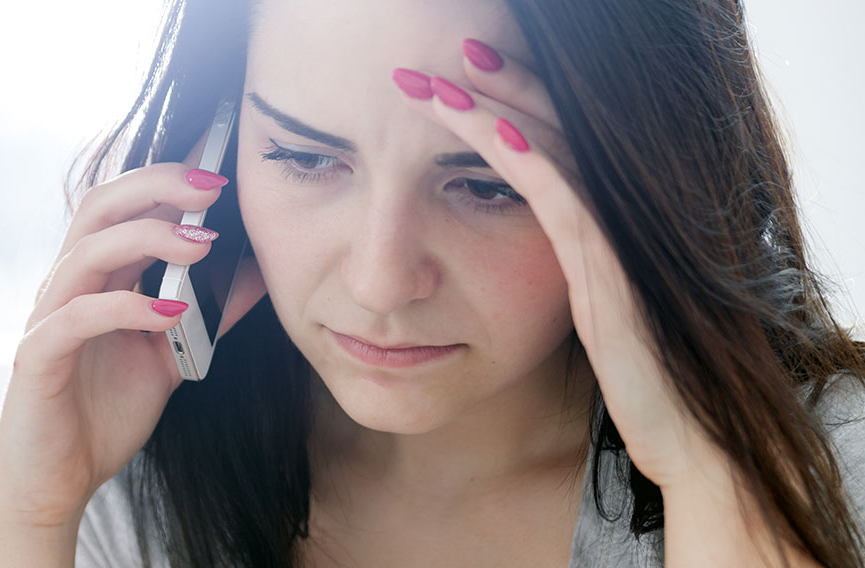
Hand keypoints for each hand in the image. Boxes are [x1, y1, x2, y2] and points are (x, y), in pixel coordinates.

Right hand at [0, 144, 265, 531]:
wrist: (58, 480)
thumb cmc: (105, 414)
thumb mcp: (172, 357)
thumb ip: (207, 316)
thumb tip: (256, 276)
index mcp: (95, 278)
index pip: (123, 206)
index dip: (165, 180)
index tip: (220, 170)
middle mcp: (66, 286)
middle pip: (100, 207)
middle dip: (156, 187)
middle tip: (212, 186)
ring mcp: (47, 318)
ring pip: (88, 252)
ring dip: (148, 239)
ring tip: (203, 245)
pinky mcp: (37, 357)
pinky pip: (77, 317)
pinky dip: (126, 308)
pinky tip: (172, 313)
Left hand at [392, 39, 714, 486]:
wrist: (679, 429)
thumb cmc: (631, 372)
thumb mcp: (582, 306)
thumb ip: (558, 266)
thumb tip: (508, 248)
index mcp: (592, 222)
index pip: (548, 139)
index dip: (505, 102)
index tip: (453, 79)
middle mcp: (606, 217)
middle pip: (551, 127)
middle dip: (501, 85)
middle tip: (452, 50)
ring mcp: (610, 238)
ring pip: (553, 151)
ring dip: (499, 109)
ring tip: (449, 75)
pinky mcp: (607, 269)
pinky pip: (561, 200)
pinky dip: (525, 162)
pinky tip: (489, 132)